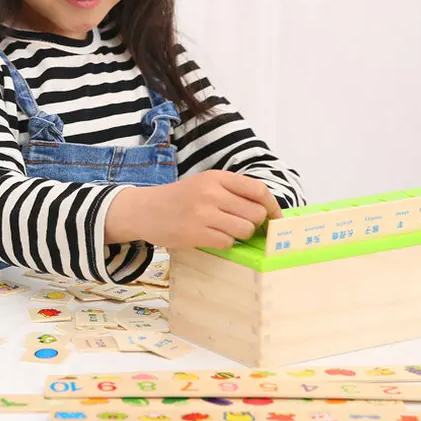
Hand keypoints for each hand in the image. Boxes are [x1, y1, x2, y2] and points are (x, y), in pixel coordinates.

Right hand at [105, 170, 282, 249]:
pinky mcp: (196, 233)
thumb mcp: (205, 184)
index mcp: (217, 177)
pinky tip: (213, 237)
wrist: (145, 209)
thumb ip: (232, 191)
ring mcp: (204, 214)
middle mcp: (212, 193)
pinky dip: (226, 243)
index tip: (276, 217)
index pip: (258, 190)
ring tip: (227, 231)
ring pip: (245, 230)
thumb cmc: (180, 198)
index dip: (272, 206)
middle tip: (245, 226)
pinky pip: (228, 243)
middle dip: (255, 223)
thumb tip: (266, 210)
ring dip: (241, 235)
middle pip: (255, 213)